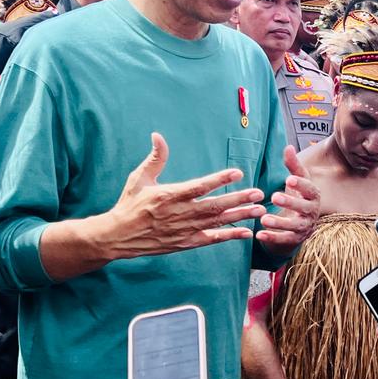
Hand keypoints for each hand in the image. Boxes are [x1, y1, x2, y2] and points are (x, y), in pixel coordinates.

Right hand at [100, 133, 267, 261]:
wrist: (117, 236)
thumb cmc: (129, 204)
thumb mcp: (140, 178)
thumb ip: (155, 158)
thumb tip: (158, 135)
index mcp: (169, 195)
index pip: (199, 186)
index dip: (219, 179)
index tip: (238, 172)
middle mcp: (179, 213)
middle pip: (214, 206)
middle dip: (238, 199)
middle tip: (258, 193)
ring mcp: (184, 230)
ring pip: (217, 222)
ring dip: (240, 216)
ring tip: (260, 210)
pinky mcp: (185, 243)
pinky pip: (211, 239)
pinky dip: (229, 236)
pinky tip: (246, 232)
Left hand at [256, 146, 320, 250]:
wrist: (301, 222)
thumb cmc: (299, 196)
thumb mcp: (296, 181)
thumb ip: (293, 165)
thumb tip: (288, 146)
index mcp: (313, 195)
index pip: (309, 189)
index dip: (300, 185)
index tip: (288, 179)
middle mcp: (312, 212)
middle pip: (304, 208)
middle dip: (290, 202)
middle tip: (274, 196)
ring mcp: (305, 227)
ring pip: (295, 226)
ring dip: (280, 223)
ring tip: (263, 219)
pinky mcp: (296, 239)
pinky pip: (285, 240)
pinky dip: (273, 238)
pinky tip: (259, 235)